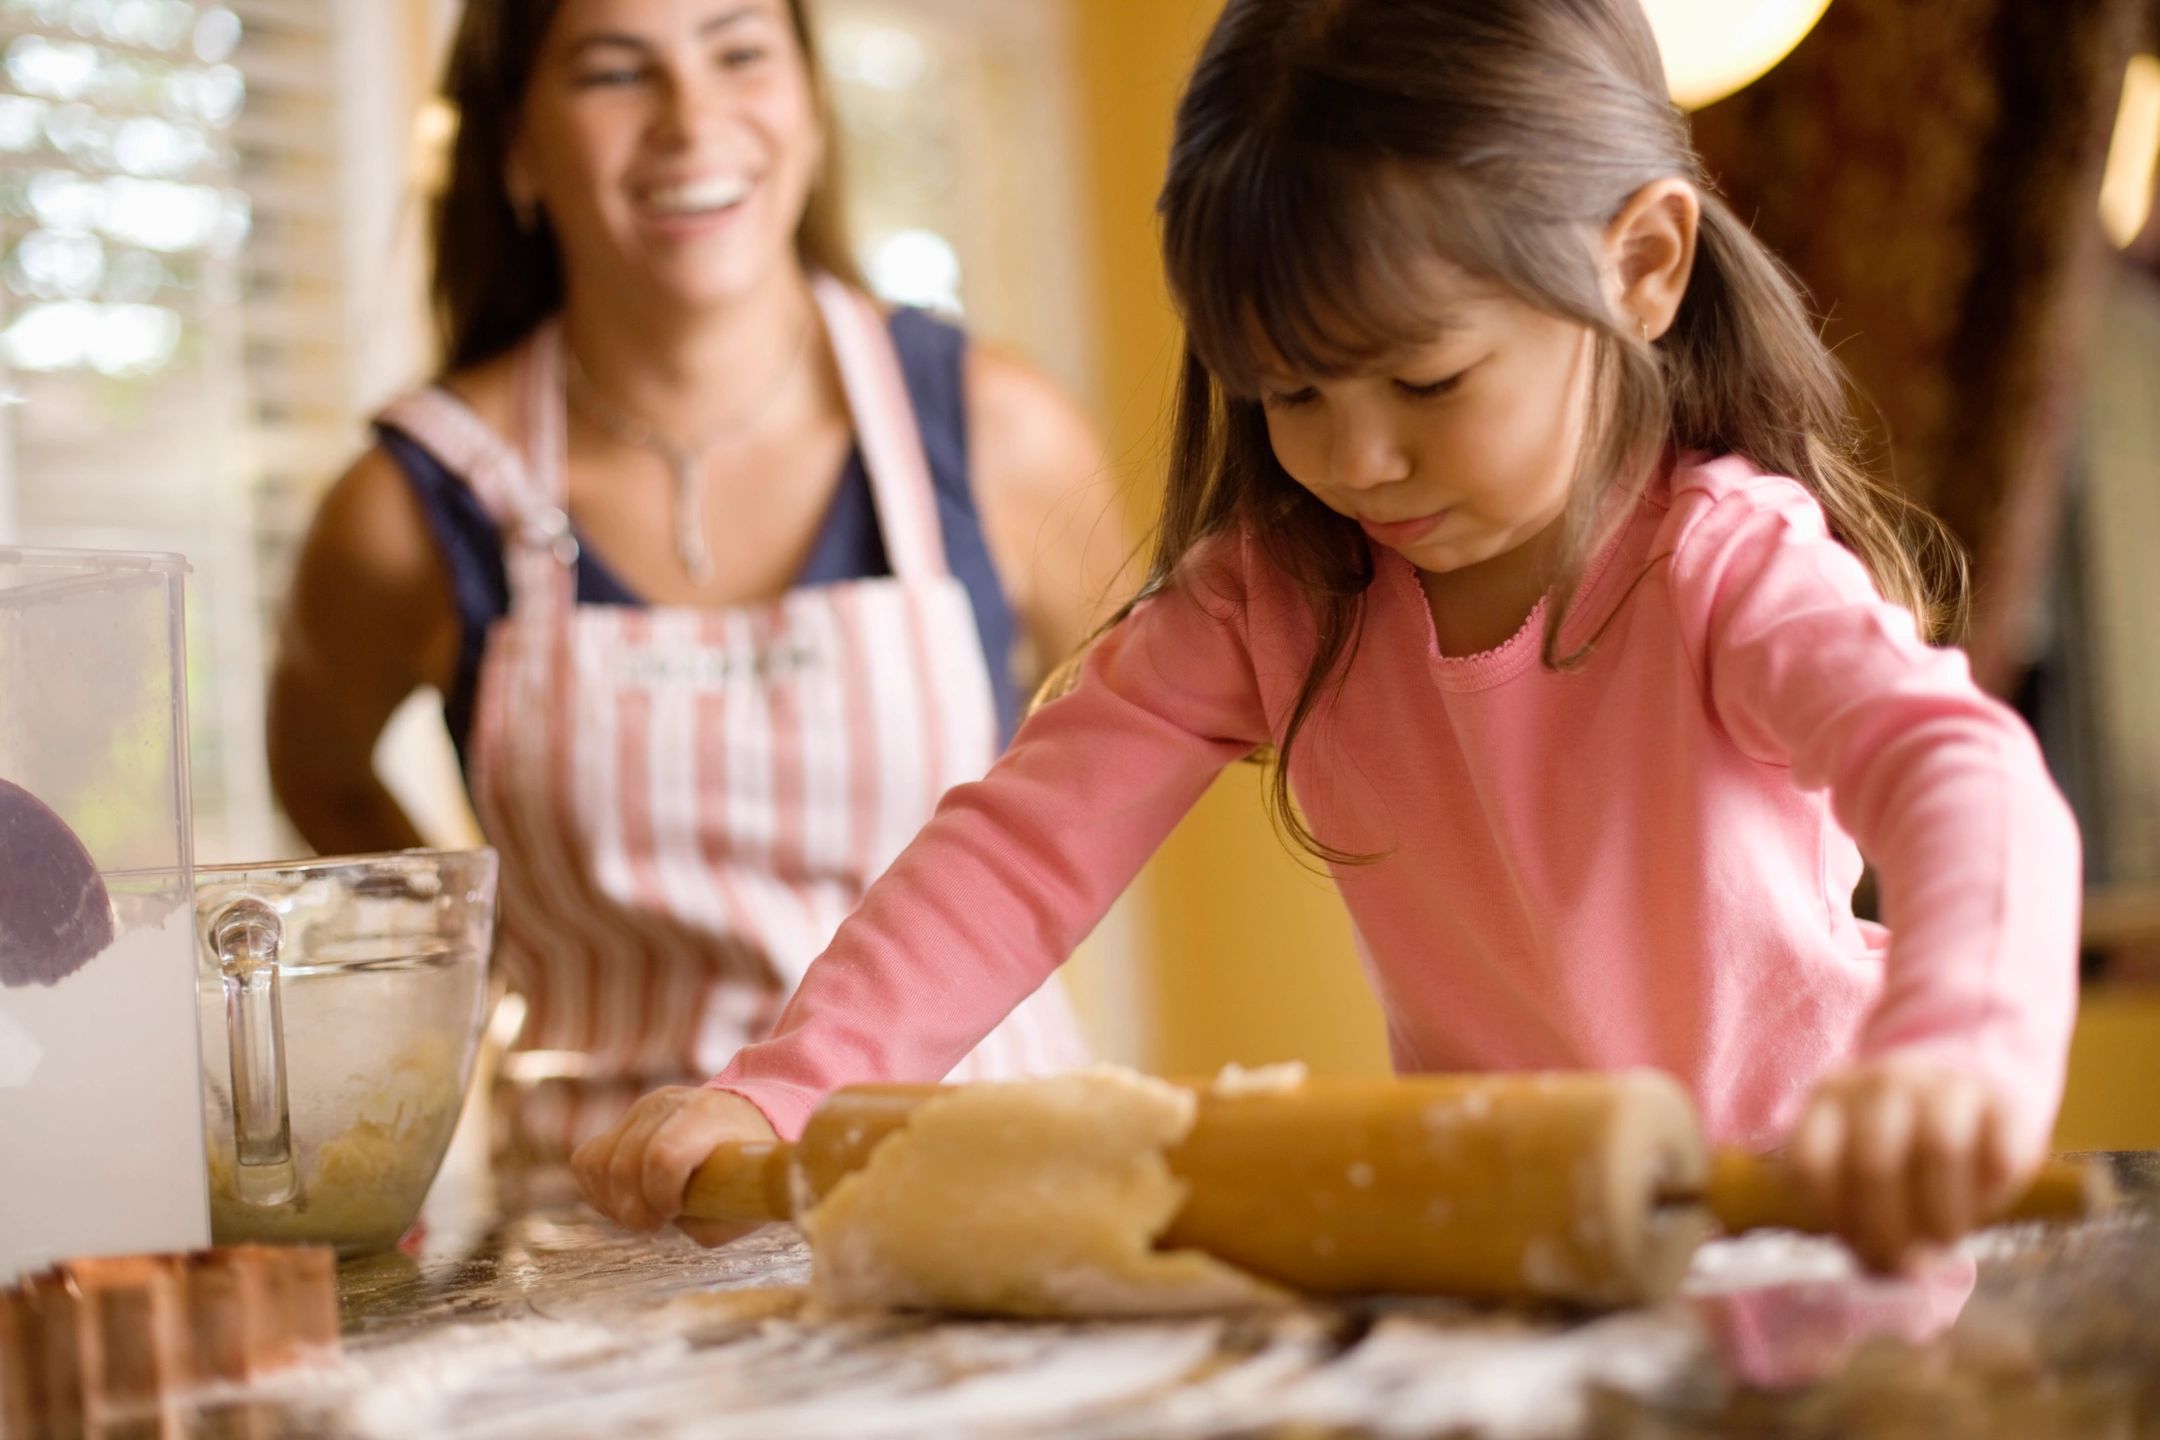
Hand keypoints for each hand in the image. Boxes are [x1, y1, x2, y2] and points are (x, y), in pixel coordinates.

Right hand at [572, 1086, 777, 1247]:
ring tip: (642, 1213)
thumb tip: (678, 1224)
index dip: (659, 1195)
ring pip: (598, 1161)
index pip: (664, 1155)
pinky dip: (599, 1190)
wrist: (748, 1120)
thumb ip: (713, 1222)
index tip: (672, 1214)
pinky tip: (627, 1201)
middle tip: (655, 1224)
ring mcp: (642, 1109)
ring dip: (613, 1201)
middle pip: (625, 1163)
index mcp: (708, 1116)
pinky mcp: (624, 1120)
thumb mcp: (748, 1200)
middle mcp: (669, 1104)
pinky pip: (587, 1160)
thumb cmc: (749, 1167)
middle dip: (634, 1209)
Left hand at [1787, 1058, 2032, 1272]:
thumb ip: (1858, 1211)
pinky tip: (1986, 1206)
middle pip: (1874, 1164)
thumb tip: (1886, 1271)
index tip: (1856, 1250)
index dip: (1832, 1218)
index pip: (1810, 1162)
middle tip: (1908, 1266)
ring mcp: (1941, 1084)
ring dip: (1943, 1214)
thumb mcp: (1863, 1168)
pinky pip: (1999, 1151)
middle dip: (1890, 1232)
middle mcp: (1880, 1084)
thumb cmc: (1904, 1147)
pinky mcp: (2002, 1100)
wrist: (1970, 1090)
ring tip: (1946, 1241)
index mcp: (1829, 1099)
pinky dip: (1993, 1192)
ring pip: (1940, 1148)